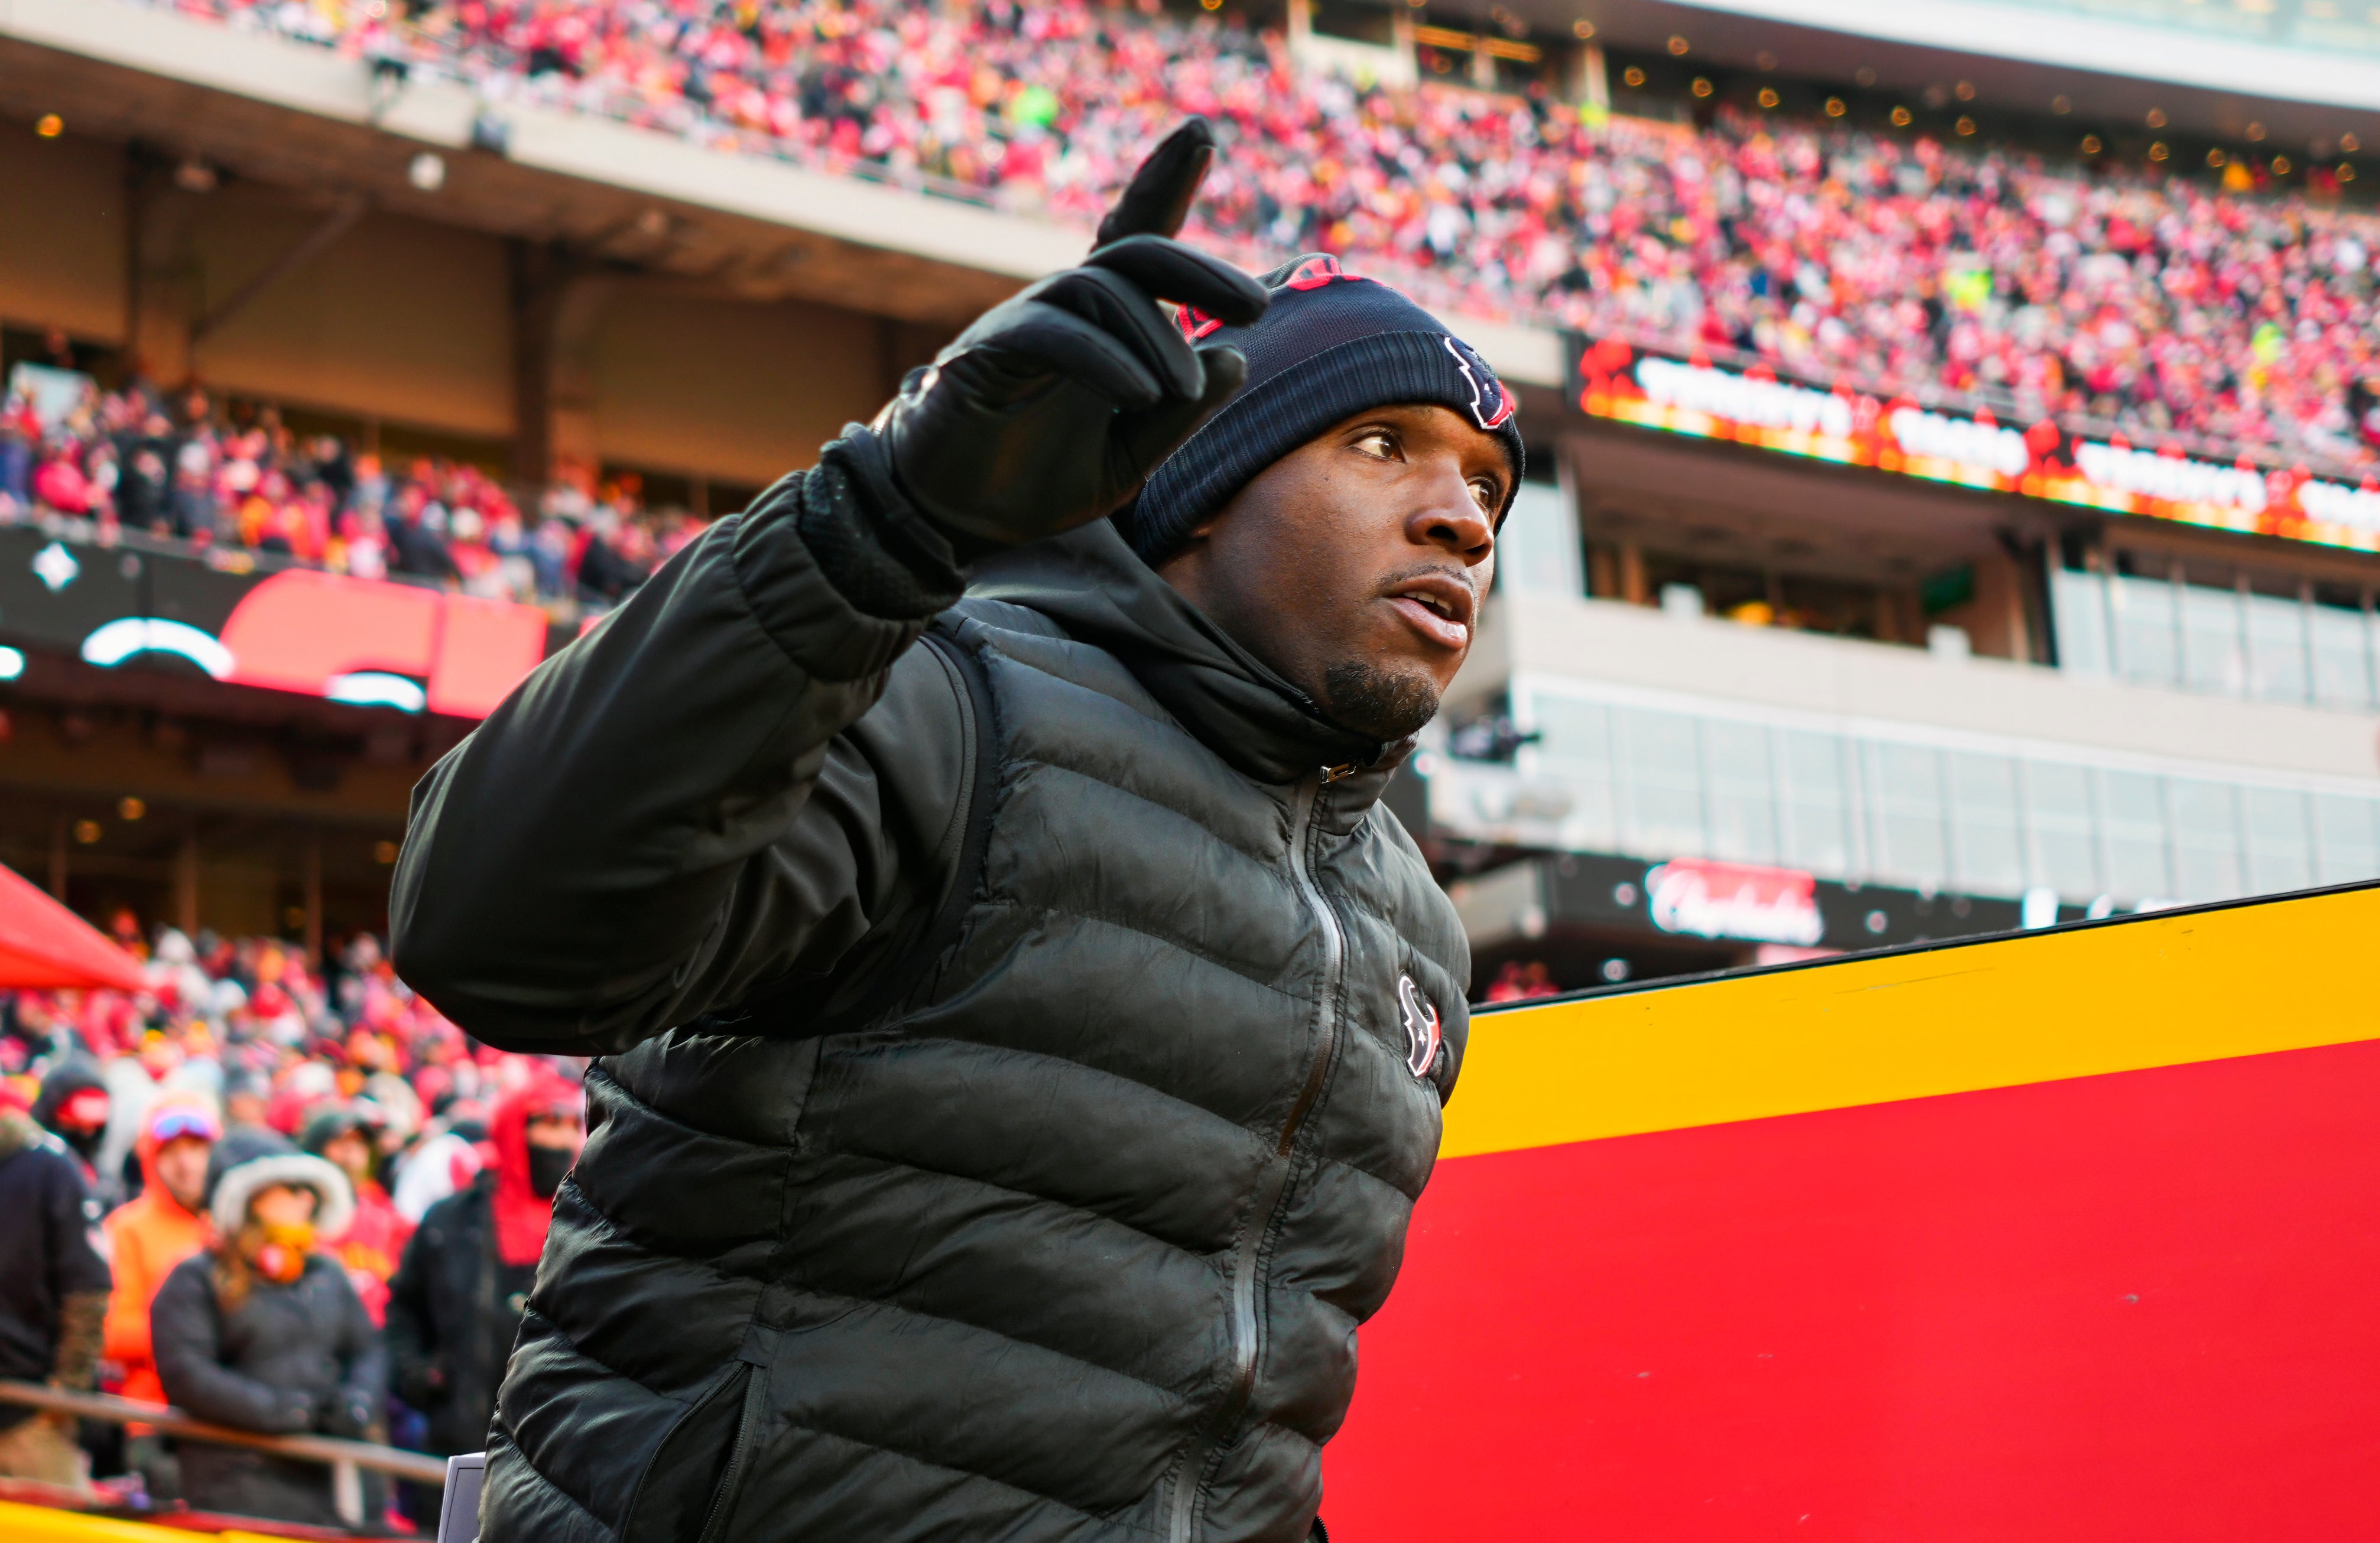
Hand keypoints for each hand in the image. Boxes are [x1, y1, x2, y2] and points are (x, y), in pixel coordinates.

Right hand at [874, 118, 1267, 550]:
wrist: (957, 519)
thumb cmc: (1040, 479)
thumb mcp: (1130, 457)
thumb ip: (1181, 416)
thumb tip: (1236, 360)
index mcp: (1101, 324)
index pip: (1137, 238)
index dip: (1164, 182)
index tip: (1203, 133)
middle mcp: (1064, 308)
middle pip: (1135, 254)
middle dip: (1199, 270)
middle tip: (1256, 306)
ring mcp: (1023, 322)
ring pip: (1100, 291)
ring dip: (1155, 338)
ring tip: (1183, 390)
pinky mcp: (986, 351)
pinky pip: (1051, 333)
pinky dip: (1103, 358)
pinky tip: (1142, 392)